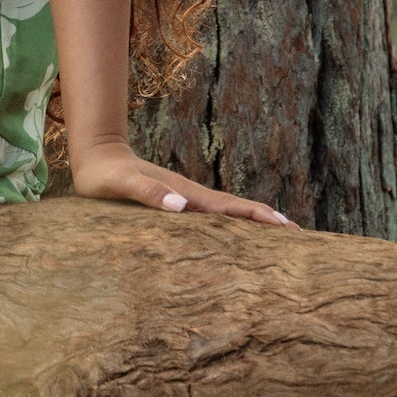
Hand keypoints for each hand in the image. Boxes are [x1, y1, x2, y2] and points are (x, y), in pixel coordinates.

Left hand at [69, 139, 294, 226]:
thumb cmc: (103, 174)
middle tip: (301, 238)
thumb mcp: (121, 183)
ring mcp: (184, 198)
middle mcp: (189, 195)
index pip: (228, 207)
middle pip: (236, 209)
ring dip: (253, 225)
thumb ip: (147, 191)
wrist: (95, 155)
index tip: (287, 227)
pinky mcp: (174, 203)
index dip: (257, 217)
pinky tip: (236, 239)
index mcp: (184, 193)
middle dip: (267, 222)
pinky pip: (210, 218)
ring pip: (226, 213)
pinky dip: (231, 227)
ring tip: (280, 241)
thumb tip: (181, 206)